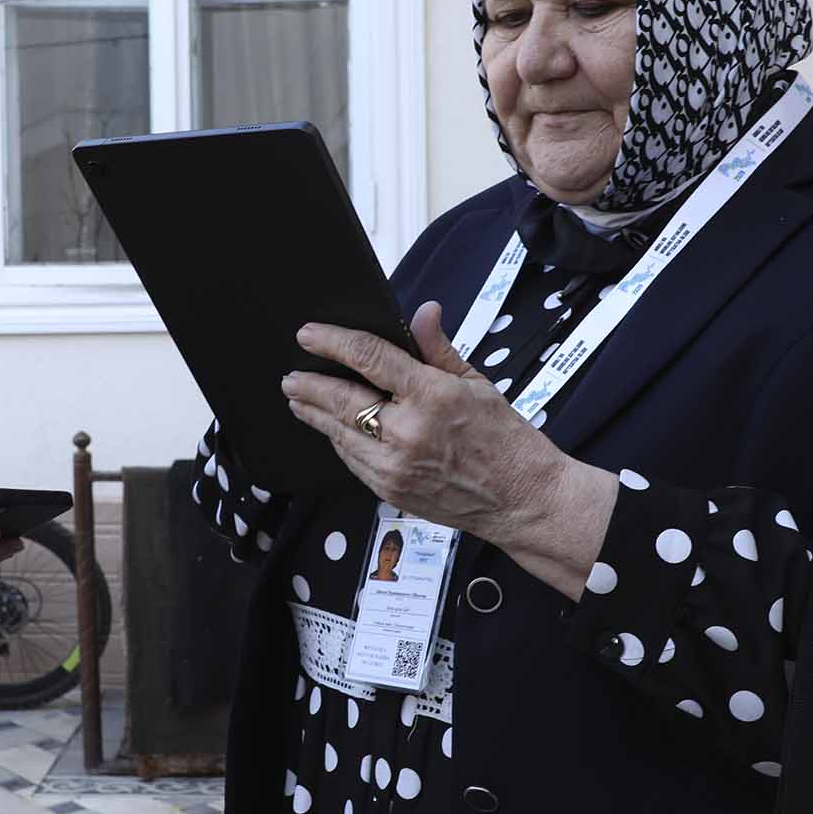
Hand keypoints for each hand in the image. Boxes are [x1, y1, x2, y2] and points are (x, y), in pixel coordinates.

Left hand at [281, 302, 557, 545]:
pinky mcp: (390, 490)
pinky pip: (351, 460)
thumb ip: (439, 349)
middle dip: (308, 385)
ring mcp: (395, 465)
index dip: (332, 342)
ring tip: (297, 399)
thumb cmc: (506, 441)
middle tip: (291, 375)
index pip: (369, 358)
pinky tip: (330, 429)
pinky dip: (337, 441)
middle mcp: (407, 431)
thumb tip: (422, 313)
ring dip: (314, 414)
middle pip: (341, 400)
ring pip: (338, 433)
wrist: (521, 500)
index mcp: (431, 396)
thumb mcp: (477, 384)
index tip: (310, 334)